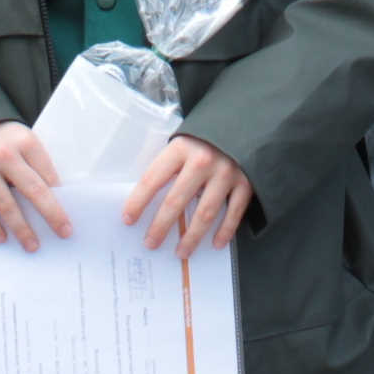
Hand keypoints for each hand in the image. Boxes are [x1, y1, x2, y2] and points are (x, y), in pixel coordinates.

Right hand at [0, 121, 73, 252]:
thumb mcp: (20, 139)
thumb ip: (34, 162)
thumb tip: (54, 197)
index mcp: (24, 140)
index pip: (48, 175)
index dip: (59, 199)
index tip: (67, 218)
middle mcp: (3, 153)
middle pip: (33, 191)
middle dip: (51, 215)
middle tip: (63, 233)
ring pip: (6, 206)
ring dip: (22, 229)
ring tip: (32, 245)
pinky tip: (2, 237)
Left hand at [125, 133, 253, 255]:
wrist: (245, 120)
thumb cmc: (206, 136)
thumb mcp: (183, 141)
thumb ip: (169, 164)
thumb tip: (146, 197)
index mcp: (181, 148)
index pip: (153, 179)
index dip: (138, 202)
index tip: (128, 219)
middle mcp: (203, 161)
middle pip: (176, 201)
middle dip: (161, 226)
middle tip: (150, 243)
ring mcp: (226, 173)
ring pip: (205, 213)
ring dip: (191, 237)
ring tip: (181, 252)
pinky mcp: (246, 181)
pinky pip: (234, 212)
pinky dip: (225, 231)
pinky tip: (215, 243)